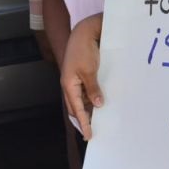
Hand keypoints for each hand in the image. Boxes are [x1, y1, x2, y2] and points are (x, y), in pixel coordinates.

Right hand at [62, 14, 103, 139]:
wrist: (83, 32)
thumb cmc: (84, 50)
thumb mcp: (89, 71)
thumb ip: (93, 88)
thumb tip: (98, 105)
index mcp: (68, 85)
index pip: (76, 109)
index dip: (83, 123)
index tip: (89, 135)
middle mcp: (70, 85)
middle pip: (76, 108)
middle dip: (84, 120)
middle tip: (94, 132)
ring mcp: (75, 81)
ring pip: (81, 101)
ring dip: (88, 111)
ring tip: (99, 121)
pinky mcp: (82, 76)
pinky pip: (85, 92)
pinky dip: (92, 100)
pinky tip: (100, 104)